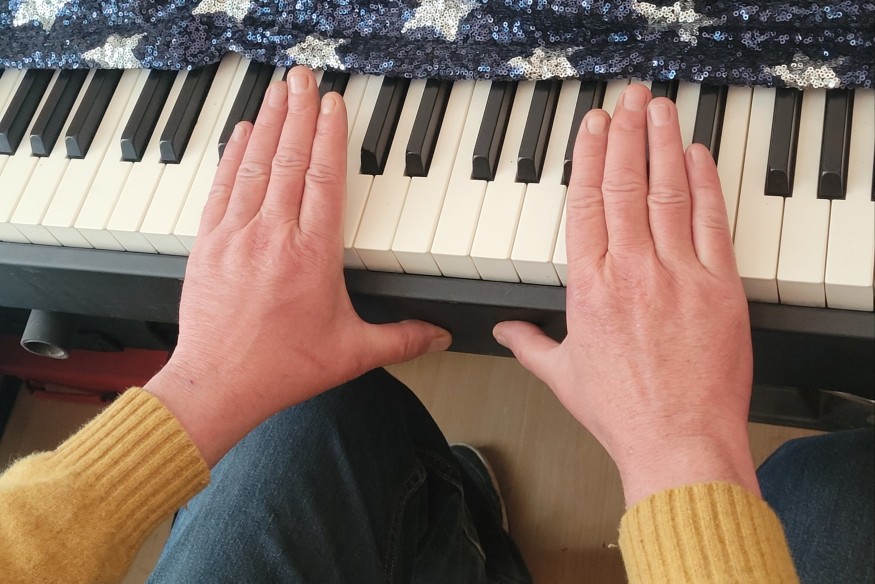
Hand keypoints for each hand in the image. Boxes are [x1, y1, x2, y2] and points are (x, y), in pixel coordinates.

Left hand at [146, 68, 450, 465]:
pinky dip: (234, 155)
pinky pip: (223, 187)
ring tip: (279, 90)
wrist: (218, 384)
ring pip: (256, 165)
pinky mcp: (210, 243)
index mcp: (313, 255)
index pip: (324, 179)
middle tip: (305, 78)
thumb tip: (439, 336)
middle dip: (299, 113)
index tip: (333, 106)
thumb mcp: (351, 354)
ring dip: (270, 123)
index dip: (329, 136)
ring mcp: (237, 235)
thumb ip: (401, 339)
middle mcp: (274, 235)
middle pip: (289, 159)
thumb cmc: (281, 368)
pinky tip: (243, 131)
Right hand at [494, 85, 757, 505]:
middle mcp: (631, 271)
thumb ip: (527, 343)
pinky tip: (698, 157)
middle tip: (628, 99)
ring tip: (659, 109)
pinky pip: (710, 223)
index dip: (591, 157)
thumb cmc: (623, 413)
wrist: (679, 442)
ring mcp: (678, 275)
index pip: (587, 204)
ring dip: (664, 144)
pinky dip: (705, 185)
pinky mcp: (719, 286)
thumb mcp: (562, 376)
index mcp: (590, 287)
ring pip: (669, 193)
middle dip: (627, 134)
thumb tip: (502, 330)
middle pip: (627, 185)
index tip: (594, 128)